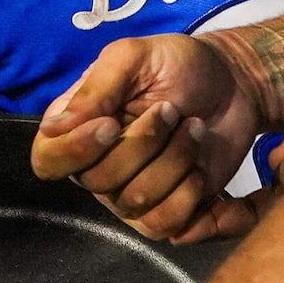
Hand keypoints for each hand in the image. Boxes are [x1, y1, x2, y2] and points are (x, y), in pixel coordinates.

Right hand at [33, 33, 260, 241]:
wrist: (235, 84)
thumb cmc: (176, 65)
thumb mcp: (133, 57)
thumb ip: (95, 89)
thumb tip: (53, 128)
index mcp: (77, 128)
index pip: (49, 160)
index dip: (75, 150)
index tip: (111, 123)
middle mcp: (98, 165)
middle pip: (99, 182)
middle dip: (145, 143)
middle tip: (171, 110)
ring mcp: (133, 192)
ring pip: (138, 203)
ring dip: (175, 162)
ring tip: (194, 129)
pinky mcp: (170, 209)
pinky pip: (167, 225)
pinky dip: (193, 199)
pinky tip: (204, 169)